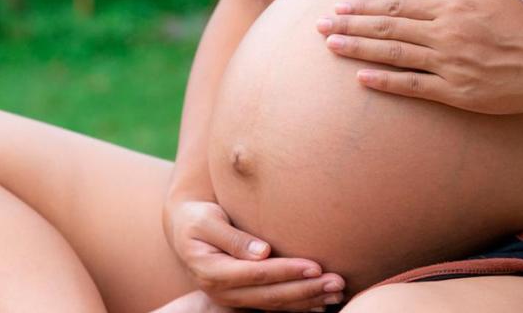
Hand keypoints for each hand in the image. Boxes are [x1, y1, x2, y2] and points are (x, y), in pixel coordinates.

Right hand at [164, 198, 344, 311]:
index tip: (316, 266)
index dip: (287, 272)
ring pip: (274, 305)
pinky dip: (298, 306)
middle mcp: (222, 291)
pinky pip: (273, 306)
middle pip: (270, 295)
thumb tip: (263, 251)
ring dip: (307, 300)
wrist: (185, 230)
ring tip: (337, 292)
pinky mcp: (243, 298)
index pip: (257, 274)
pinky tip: (320, 304)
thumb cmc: (197, 218)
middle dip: (306, 291)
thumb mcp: (207, 221)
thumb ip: (233, 237)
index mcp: (212, 272)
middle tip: (337, 283)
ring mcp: (232, 298)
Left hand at [315, 0, 522, 114]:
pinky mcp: (457, 92)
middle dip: (350, 26)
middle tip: (320, 25)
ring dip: (359, 49)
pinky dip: (386, 80)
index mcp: (450, 10)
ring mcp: (449, 64)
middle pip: (388, 28)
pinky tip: (361, 78)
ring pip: (394, 54)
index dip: (365, 7)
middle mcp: (444, 34)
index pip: (397, 7)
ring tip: (330, 46)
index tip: (339, 6)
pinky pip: (414, 86)